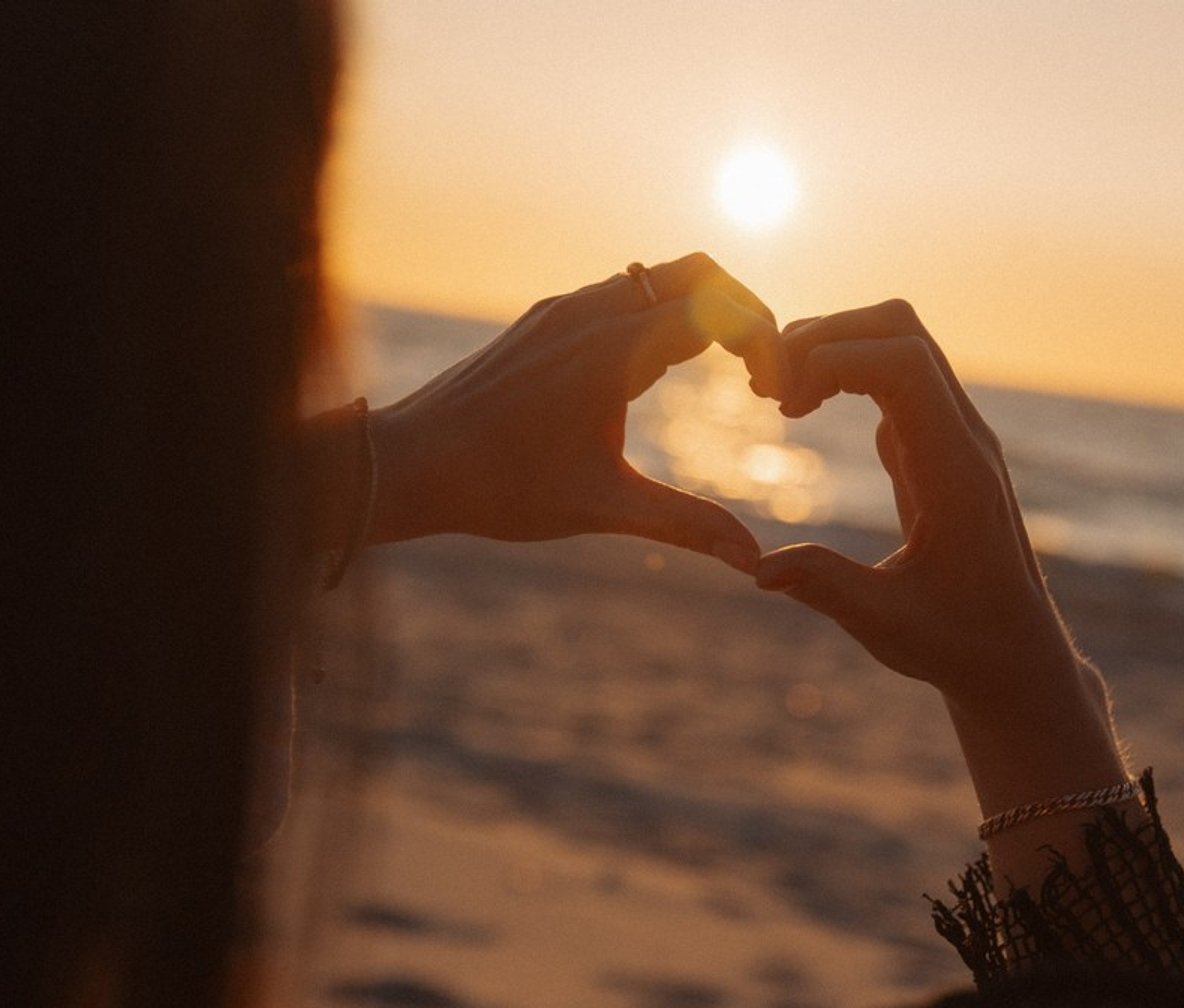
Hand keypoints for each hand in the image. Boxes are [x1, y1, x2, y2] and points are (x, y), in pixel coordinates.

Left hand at [368, 253, 788, 572]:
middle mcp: (590, 312)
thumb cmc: (499, 487)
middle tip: (760, 372)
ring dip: (702, 310)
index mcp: (613, 350)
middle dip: (746, 311)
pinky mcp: (542, 321)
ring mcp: (562, 311)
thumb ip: (684, 524)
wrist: (408, 464)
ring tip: (721, 374)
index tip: (775, 396)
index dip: (767, 343)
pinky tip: (657, 373)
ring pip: (657, 277)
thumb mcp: (601, 507)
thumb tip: (751, 559)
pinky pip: (619, 292)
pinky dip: (659, 314)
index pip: (721, 311)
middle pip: (700, 272)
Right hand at [755, 300, 1130, 869]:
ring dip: (833, 349)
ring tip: (781, 399)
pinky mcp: (937, 448)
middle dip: (826, 336)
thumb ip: (824, 588)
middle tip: (770, 389)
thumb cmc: (956, 644)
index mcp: (956, 472)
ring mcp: (953, 437)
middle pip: (901, 329)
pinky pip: (894, 378)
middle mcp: (962, 439)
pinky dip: (841, 373)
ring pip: (898, 343)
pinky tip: (801, 413)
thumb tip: (755, 567)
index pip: (903, 363)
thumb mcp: (885, 625)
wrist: (1014, 656)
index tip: (780, 404)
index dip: (832, 358)